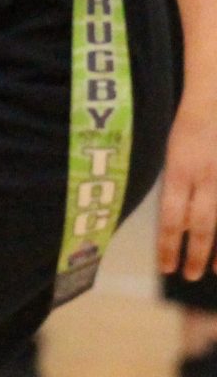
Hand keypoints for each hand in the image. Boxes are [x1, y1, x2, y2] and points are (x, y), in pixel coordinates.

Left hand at [160, 97, 216, 279]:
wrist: (215, 100)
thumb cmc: (189, 128)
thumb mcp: (171, 155)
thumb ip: (174, 186)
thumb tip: (173, 221)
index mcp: (179, 171)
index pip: (171, 217)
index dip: (168, 246)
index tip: (165, 268)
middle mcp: (205, 178)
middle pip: (201, 225)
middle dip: (194, 254)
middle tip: (188, 276)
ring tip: (215, 272)